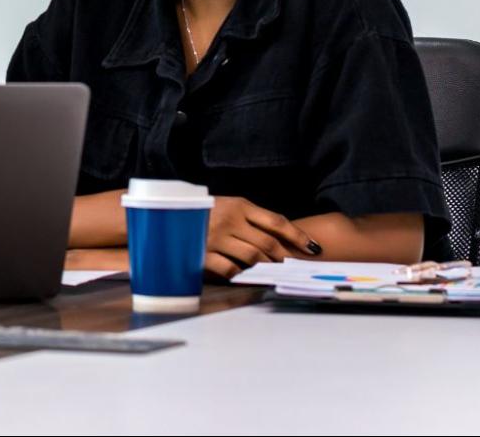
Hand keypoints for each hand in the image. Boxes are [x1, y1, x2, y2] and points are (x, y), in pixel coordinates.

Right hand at [203, 196, 321, 279]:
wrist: (166, 214)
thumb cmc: (203, 211)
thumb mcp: (227, 205)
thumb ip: (251, 218)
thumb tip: (282, 238)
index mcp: (238, 205)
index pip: (276, 222)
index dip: (298, 236)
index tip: (313, 248)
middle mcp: (229, 220)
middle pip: (268, 243)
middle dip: (284, 257)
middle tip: (292, 266)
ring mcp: (216, 238)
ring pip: (253, 258)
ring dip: (265, 267)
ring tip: (271, 272)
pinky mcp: (203, 255)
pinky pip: (231, 270)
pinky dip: (240, 275)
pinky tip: (242, 275)